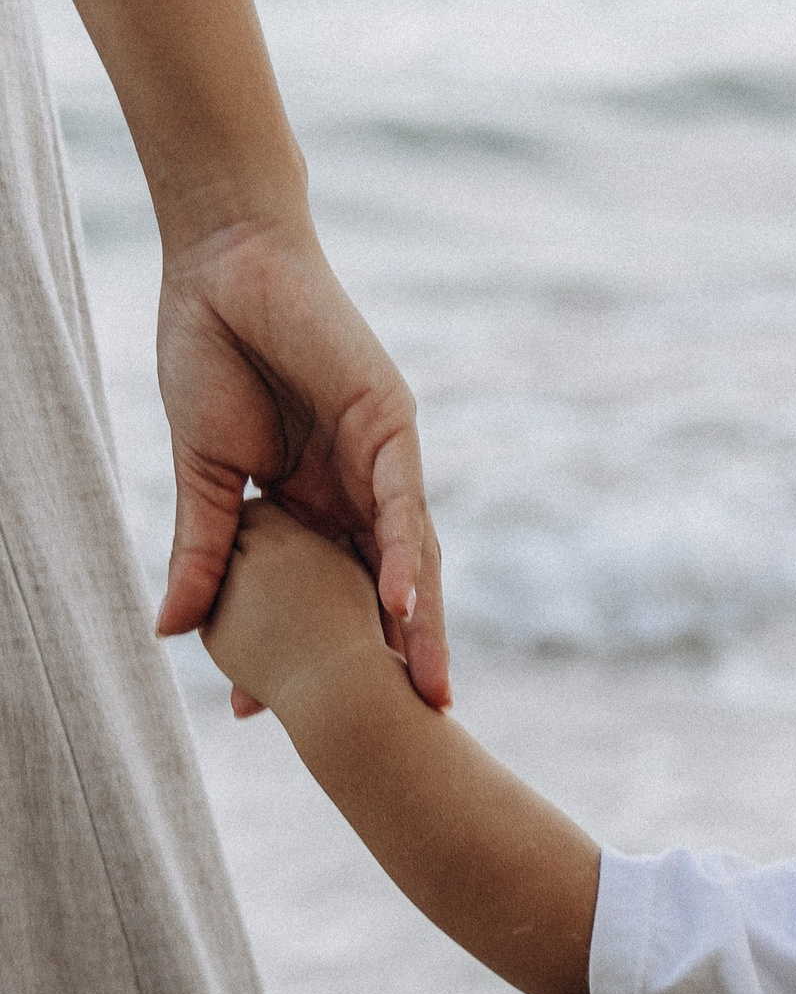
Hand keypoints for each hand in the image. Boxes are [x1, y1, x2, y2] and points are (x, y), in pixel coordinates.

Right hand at [152, 215, 447, 711]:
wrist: (220, 264)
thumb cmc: (210, 352)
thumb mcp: (202, 473)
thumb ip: (204, 550)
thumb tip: (173, 630)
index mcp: (318, 503)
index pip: (329, 595)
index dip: (322, 654)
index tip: (302, 717)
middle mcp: (361, 489)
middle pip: (389, 587)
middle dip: (397, 657)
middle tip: (412, 729)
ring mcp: (382, 457)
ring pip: (413, 554)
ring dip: (420, 622)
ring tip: (424, 687)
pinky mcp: (390, 420)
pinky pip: (402, 498)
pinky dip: (405, 551)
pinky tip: (406, 605)